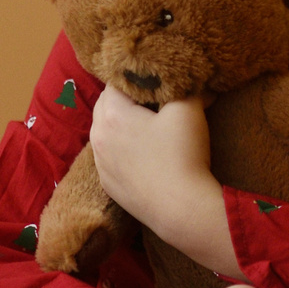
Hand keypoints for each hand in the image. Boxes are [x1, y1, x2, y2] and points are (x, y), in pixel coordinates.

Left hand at [91, 91, 236, 270]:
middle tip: (149, 100)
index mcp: (112, 114)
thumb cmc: (182, 154)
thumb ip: (184, 86)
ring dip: (120, 125)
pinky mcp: (108, 185)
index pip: (114, 83)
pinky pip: (109, 158)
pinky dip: (120, 150)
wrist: (181, 208)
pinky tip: (142, 155)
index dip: (134, 79)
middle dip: (124, 99)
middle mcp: (98, 137)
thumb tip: (190, 79)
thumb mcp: (188, 108)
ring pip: (104, 133)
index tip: (152, 82)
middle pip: (104, 106)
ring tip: (145, 127)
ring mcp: (100, 164)